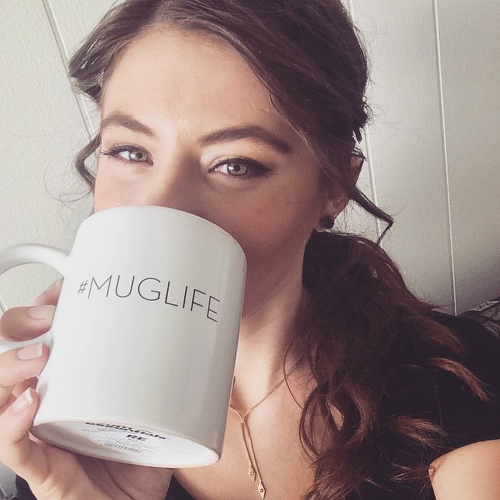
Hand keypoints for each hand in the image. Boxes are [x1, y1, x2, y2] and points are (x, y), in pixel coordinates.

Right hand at [0, 281, 171, 499]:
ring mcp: (43, 430)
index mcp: (78, 377)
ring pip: (2, 393)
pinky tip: (32, 402)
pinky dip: (13, 422)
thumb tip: (203, 338)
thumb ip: (174, 371)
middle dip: (21, 323)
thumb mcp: (162, 402)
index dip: (49, 304)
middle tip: (49, 315)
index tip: (67, 289)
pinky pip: (13, 446)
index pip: (47, 331)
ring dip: (12, 365)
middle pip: (14, 351)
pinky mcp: (42, 467)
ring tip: (40, 355)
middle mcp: (53, 398)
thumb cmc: (144, 455)